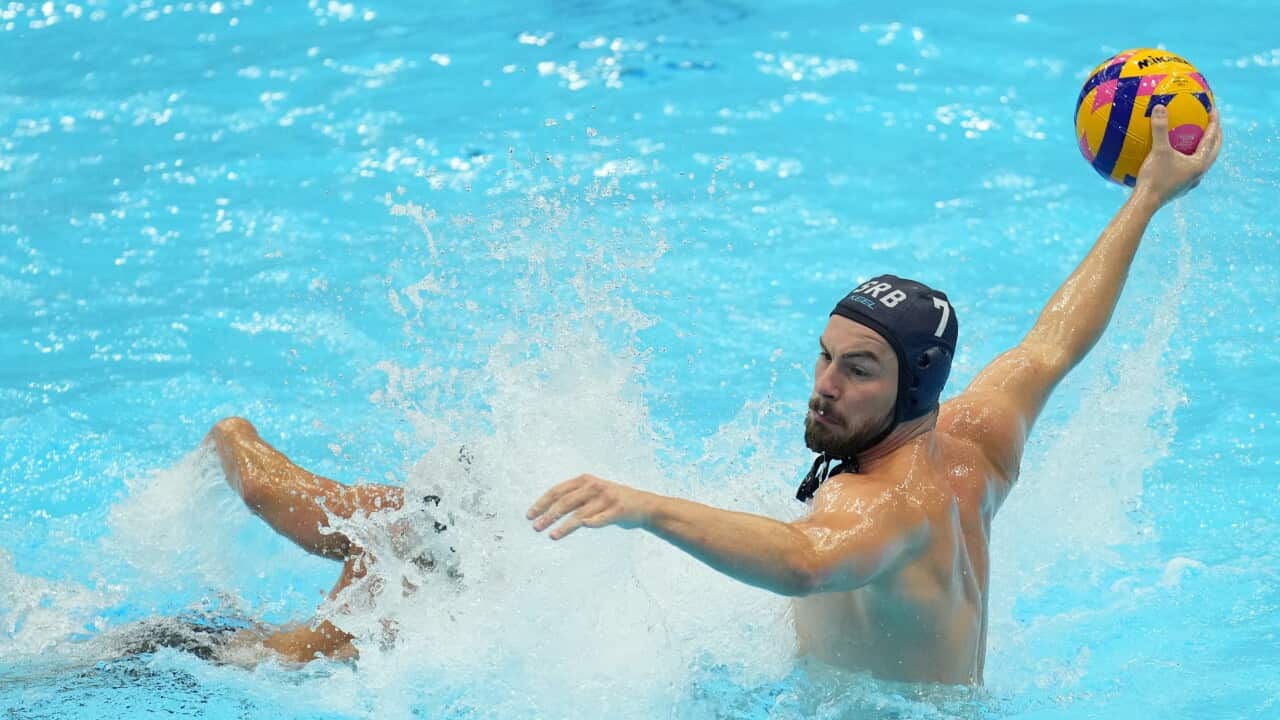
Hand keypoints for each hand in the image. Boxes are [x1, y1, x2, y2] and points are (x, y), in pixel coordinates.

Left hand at [527, 474, 654, 539]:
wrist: (644, 505)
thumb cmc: (612, 501)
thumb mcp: (592, 492)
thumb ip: (573, 497)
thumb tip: (546, 511)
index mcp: (585, 480)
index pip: (557, 491)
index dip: (542, 503)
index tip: (529, 515)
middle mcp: (594, 486)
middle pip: (565, 502)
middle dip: (548, 516)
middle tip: (535, 527)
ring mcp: (607, 498)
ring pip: (579, 514)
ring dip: (564, 526)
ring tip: (552, 535)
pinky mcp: (618, 510)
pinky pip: (600, 519)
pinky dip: (590, 523)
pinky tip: (582, 527)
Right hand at [1135, 105, 1221, 205]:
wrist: (1145, 204)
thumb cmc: (1154, 177)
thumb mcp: (1158, 150)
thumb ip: (1160, 128)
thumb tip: (1160, 107)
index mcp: (1200, 163)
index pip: (1212, 138)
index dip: (1214, 122)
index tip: (1213, 109)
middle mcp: (1199, 173)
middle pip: (1214, 150)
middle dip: (1216, 135)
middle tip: (1213, 123)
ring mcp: (1191, 182)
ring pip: (1204, 161)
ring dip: (1204, 148)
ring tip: (1200, 139)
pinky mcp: (1180, 187)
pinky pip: (1189, 168)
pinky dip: (1189, 158)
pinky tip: (1178, 157)